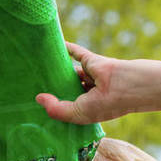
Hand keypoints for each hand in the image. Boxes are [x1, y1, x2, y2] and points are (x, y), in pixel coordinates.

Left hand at [36, 42, 156, 124]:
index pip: (65, 108)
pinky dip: (66, 48)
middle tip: (29, 85)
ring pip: (69, 72)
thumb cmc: (109, 104)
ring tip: (35, 69)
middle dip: (52, 89)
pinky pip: (76, 52)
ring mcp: (90, 77)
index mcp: (86, 110)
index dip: (52, 108)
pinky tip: (54, 47)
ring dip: (56, 71)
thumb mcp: (79, 113)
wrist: (132, 86)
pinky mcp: (92, 61)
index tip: (33, 108)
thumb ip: (57, 109)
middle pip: (65, 90)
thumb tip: (38, 98)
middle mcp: (87, 95)